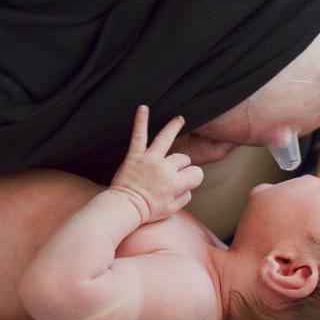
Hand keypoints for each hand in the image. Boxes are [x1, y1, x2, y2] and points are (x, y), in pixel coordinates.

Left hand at [111, 105, 203, 223]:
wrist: (124, 208)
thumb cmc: (148, 211)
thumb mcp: (173, 210)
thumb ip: (186, 196)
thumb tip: (189, 186)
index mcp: (177, 183)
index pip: (196, 173)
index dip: (194, 178)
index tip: (187, 182)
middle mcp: (165, 169)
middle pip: (183, 158)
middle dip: (182, 165)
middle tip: (172, 174)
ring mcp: (150, 160)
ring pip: (166, 139)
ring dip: (174, 127)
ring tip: (179, 119)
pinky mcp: (135, 156)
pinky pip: (139, 136)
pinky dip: (140, 121)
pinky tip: (143, 108)